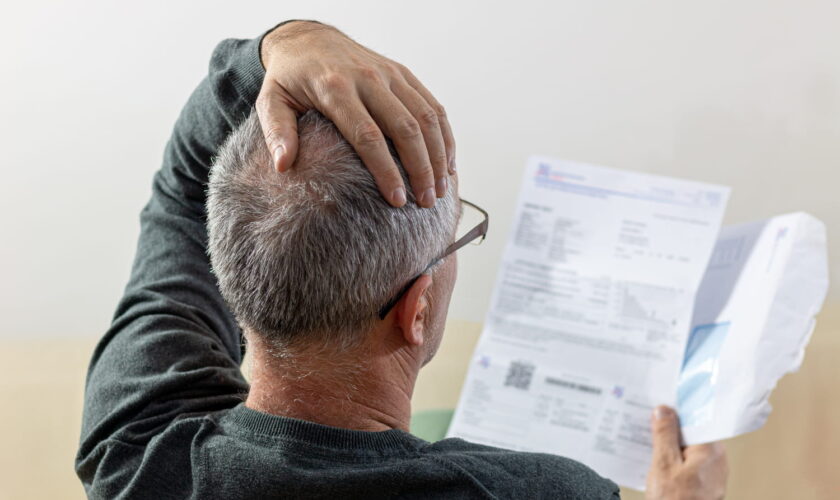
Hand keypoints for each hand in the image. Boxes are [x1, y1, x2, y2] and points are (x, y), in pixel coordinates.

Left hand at [257, 21, 454, 207]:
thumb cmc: (290, 78)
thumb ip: (277, 132)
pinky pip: (432, 105)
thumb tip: (283, 166)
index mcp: (335, 88)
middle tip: (425, 203)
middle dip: (420, 169)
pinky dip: (445, 136)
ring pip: (425, 117)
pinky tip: (448, 164)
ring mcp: (390, 74)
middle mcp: (368, 78)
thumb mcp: (271, 100)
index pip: (368, 136)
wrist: (308, 38)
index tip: (396, 200)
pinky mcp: (403, 74)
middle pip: (405, 128)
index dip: (386, 170)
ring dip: (438, 156)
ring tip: (441, 191)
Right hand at [646, 406, 727, 499]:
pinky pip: (690, 464)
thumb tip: (664, 410)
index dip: (676, 411)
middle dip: (670, 429)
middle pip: (692, 434)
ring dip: (670, 446)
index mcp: (711, 450)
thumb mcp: (663, 464)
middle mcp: (717, 460)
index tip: (658, 404)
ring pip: (689, 449)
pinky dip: (674, 461)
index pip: (695, 419)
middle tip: (647, 423)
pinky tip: (657, 463)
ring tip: (648, 443)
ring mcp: (713, 474)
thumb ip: (664, 434)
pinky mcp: (706, 485)